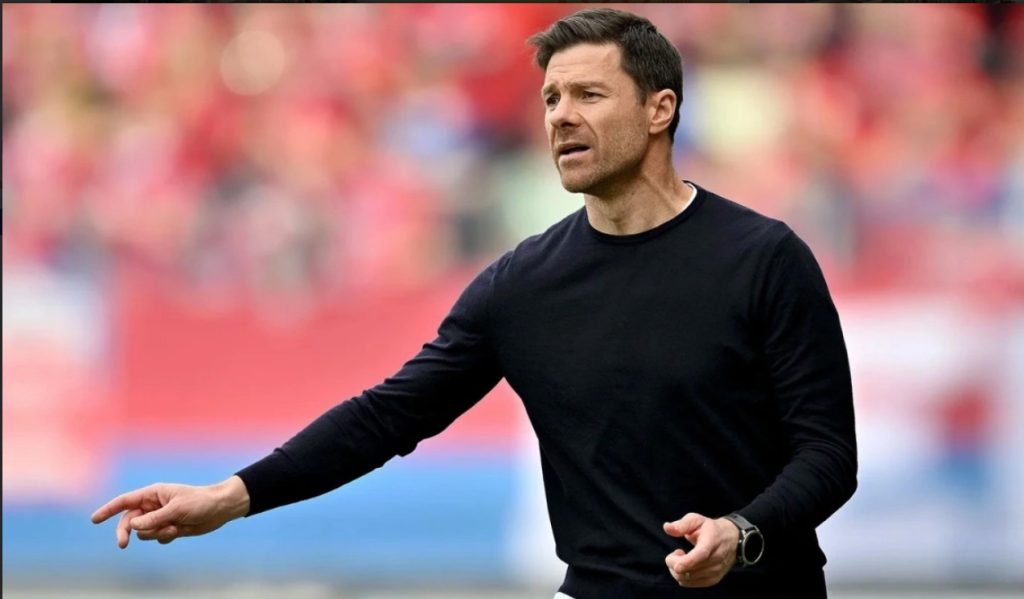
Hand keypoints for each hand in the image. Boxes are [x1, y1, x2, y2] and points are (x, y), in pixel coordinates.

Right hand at [90, 476, 249, 548]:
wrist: (219, 509)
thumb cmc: (200, 502)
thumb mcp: (176, 509)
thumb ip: (154, 519)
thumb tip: (132, 526)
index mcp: (153, 494)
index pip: (125, 501)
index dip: (108, 510)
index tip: (94, 519)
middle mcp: (153, 506)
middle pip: (129, 521)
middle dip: (125, 532)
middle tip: (123, 545)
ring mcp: (160, 518)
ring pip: (143, 532)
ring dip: (155, 534)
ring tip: (173, 528)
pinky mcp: (168, 528)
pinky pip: (157, 538)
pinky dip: (165, 538)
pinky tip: (178, 531)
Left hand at [662, 513, 738, 586]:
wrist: (732, 539)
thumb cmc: (710, 528)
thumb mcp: (697, 520)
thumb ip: (681, 525)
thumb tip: (666, 527)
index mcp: (711, 542)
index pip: (699, 556)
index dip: (683, 561)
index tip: (672, 556)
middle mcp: (716, 559)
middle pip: (688, 570)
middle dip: (673, 562)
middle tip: (677, 552)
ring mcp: (716, 571)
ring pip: (686, 579)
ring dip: (677, 569)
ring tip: (682, 557)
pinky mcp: (713, 579)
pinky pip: (690, 583)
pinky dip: (682, 576)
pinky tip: (687, 566)